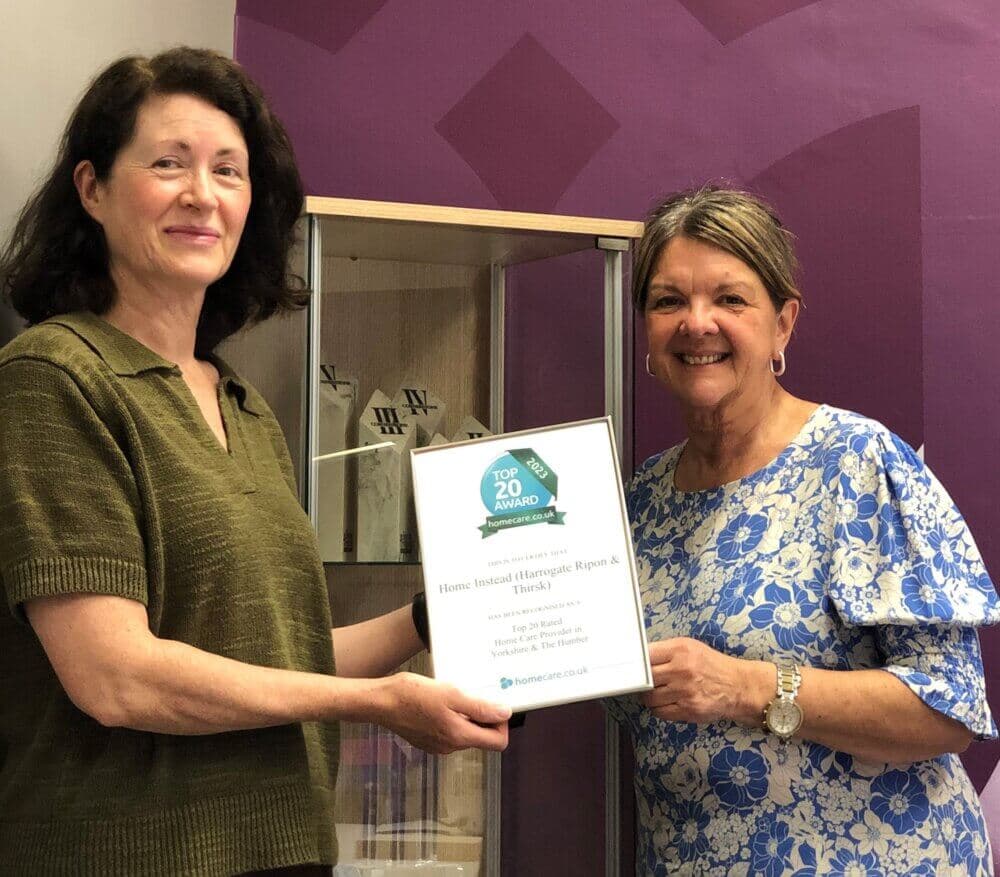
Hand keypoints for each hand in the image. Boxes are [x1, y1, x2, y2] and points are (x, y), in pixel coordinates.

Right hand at [376, 672, 510, 753]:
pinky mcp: (427, 740)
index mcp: (459, 736)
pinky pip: (449, 731)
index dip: (501, 723)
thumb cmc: (412, 695)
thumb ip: (480, 707)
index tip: (494, 704)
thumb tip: (504, 714)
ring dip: (466, 715)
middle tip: (473, 693)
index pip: (497, 742)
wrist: (380, 702)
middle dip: (483, 716)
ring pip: (464, 732)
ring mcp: (438, 745)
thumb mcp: (451, 694)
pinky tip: (440, 701)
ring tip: (454, 695)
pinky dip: (451, 717)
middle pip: (481, 737)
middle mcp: (450, 746)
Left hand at [643, 637, 750, 724]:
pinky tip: (667, 703)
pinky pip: (660, 712)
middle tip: (646, 682)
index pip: (646, 655)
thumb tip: (639, 658)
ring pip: (649, 698)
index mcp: (680, 650)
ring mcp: (684, 691)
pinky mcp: (688, 710)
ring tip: (658, 693)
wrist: (738, 686)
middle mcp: (681, 669)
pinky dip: (659, 709)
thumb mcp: (690, 648)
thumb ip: (665, 651)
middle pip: (645, 678)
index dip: (638, 663)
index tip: (635, 667)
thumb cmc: (711, 665)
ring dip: (650, 697)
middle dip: (643, 681)